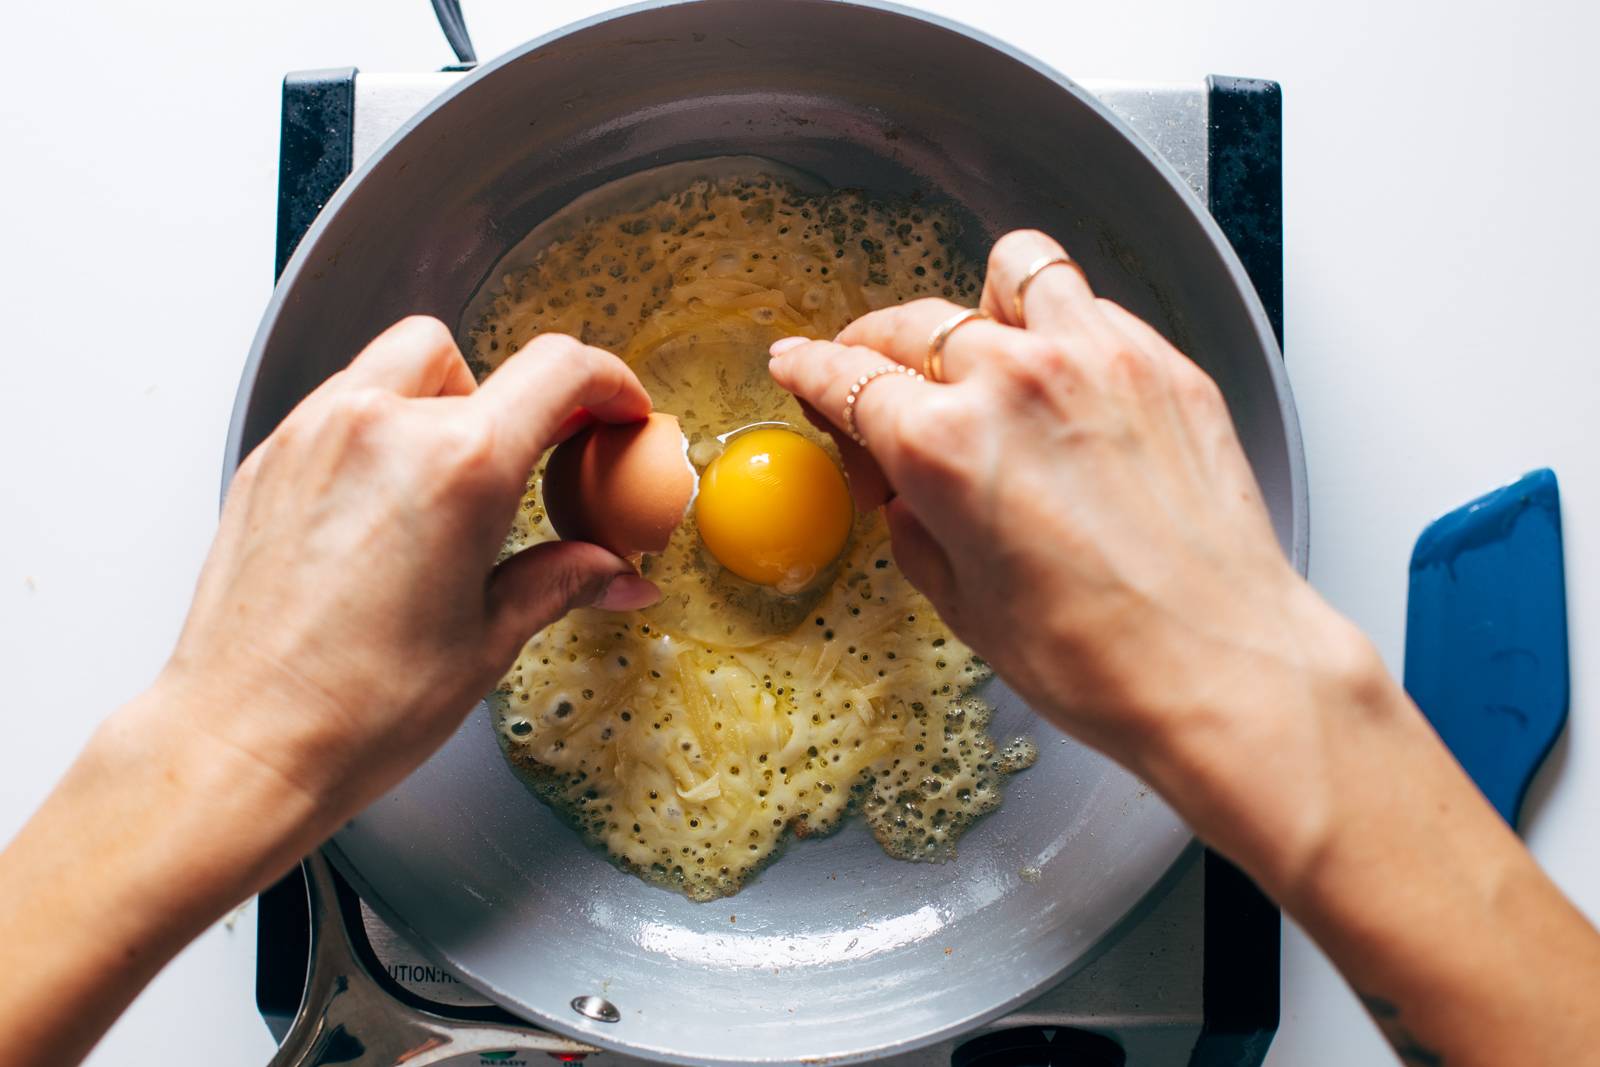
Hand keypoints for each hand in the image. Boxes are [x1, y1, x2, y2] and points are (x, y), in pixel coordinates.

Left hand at [163, 317, 659, 814]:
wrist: (242, 744)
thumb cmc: (356, 707)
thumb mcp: (488, 640)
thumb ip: (560, 581)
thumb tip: (614, 575)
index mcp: (457, 466)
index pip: (559, 371)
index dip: (607, 382)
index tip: (616, 409)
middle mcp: (380, 428)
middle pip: (468, 356)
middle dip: (506, 399)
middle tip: (522, 466)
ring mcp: (313, 436)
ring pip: (394, 369)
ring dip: (436, 406)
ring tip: (446, 491)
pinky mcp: (269, 460)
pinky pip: (339, 408)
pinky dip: (377, 433)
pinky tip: (386, 511)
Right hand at [771, 229, 1599, 1066]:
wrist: (1222, 667)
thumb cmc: (1098, 658)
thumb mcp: (964, 604)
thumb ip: (917, 526)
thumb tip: (906, 492)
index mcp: (943, 445)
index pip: (848, 377)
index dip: (810, 369)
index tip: (798, 362)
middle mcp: (1014, 381)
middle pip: (913, 323)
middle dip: (877, 349)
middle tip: (884, 392)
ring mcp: (1096, 359)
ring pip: (1012, 273)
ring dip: (981, 305)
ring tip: (988, 350)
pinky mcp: (1163, 364)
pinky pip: (1091, 308)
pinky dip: (1063, 330)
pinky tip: (1067, 385)